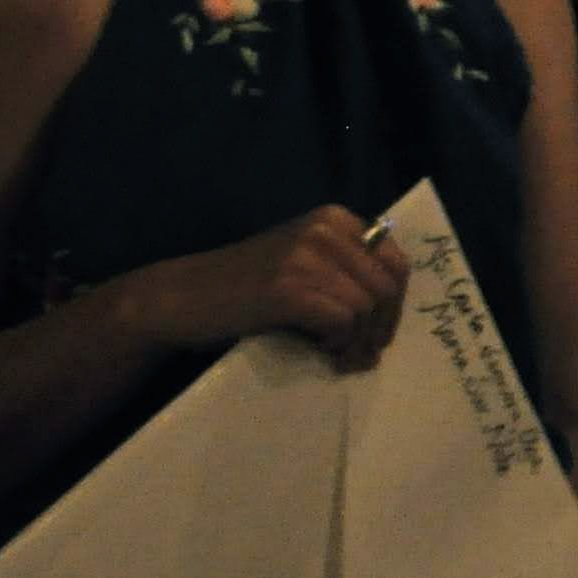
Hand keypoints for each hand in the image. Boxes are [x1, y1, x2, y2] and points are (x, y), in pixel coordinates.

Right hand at [116, 204, 409, 366]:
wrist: (182, 297)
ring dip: (359, 341)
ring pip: (366, 307)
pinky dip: (339, 342)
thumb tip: (390, 314)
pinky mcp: (288, 288)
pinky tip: (322, 350)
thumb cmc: (244, 287)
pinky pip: (341, 320)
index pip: (395, 262)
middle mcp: (325, 229)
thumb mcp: (303, 262)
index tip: (379, 334)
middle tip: (364, 356)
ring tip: (341, 358)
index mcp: (335, 219)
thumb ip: (345, 271)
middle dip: (381, 329)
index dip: (394, 305)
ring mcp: (305, 256)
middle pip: (386, 287)